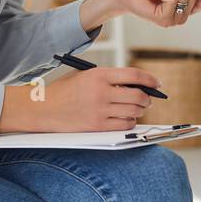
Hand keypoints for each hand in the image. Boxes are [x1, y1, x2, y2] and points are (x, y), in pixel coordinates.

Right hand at [1, 66, 161, 131]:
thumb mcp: (86, 76)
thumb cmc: (66, 90)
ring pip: (133, 112)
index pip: (134, 75)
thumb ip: (110, 78)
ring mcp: (99, 111)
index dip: (150, 79)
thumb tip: (137, 85)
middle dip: (148, 98)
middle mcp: (101, 92)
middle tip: (148, 99)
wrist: (43, 108)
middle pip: (138, 96)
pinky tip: (126, 119)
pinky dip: (130, 122)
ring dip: (139, 111)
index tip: (157, 83)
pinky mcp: (97, 126)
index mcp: (99, 75)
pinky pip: (124, 125)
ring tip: (136, 108)